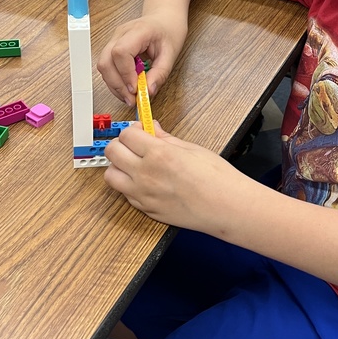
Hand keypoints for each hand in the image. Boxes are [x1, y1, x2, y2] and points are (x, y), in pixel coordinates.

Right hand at [97, 12, 187, 104]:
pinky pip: (108, 67)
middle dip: (117, 84)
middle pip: (106, 61)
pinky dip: (115, 81)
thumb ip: (159, 74)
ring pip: (103, 66)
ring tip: (130, 97)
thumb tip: (148, 92)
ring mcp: (114, 40)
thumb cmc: (168, 31)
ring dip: (114, 85)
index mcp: (138, 30)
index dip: (125, 73)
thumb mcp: (171, 54)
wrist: (164, 19)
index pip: (121, 52)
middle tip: (132, 99)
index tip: (135, 89)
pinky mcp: (112, 48)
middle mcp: (120, 34)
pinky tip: (127, 88)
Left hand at [105, 122, 236, 229]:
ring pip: (110, 176)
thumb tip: (151, 128)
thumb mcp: (191, 148)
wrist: (226, 207)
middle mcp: (145, 174)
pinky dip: (129, 185)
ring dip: (119, 167)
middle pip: (112, 153)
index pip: (126, 135)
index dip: (132, 131)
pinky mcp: (146, 210)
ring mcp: (143, 195)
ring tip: (135, 165)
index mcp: (158, 154)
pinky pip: (125, 194)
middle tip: (134, 145)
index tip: (140, 132)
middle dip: (121, 145)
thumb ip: (165, 138)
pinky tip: (146, 182)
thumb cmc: (216, 177)